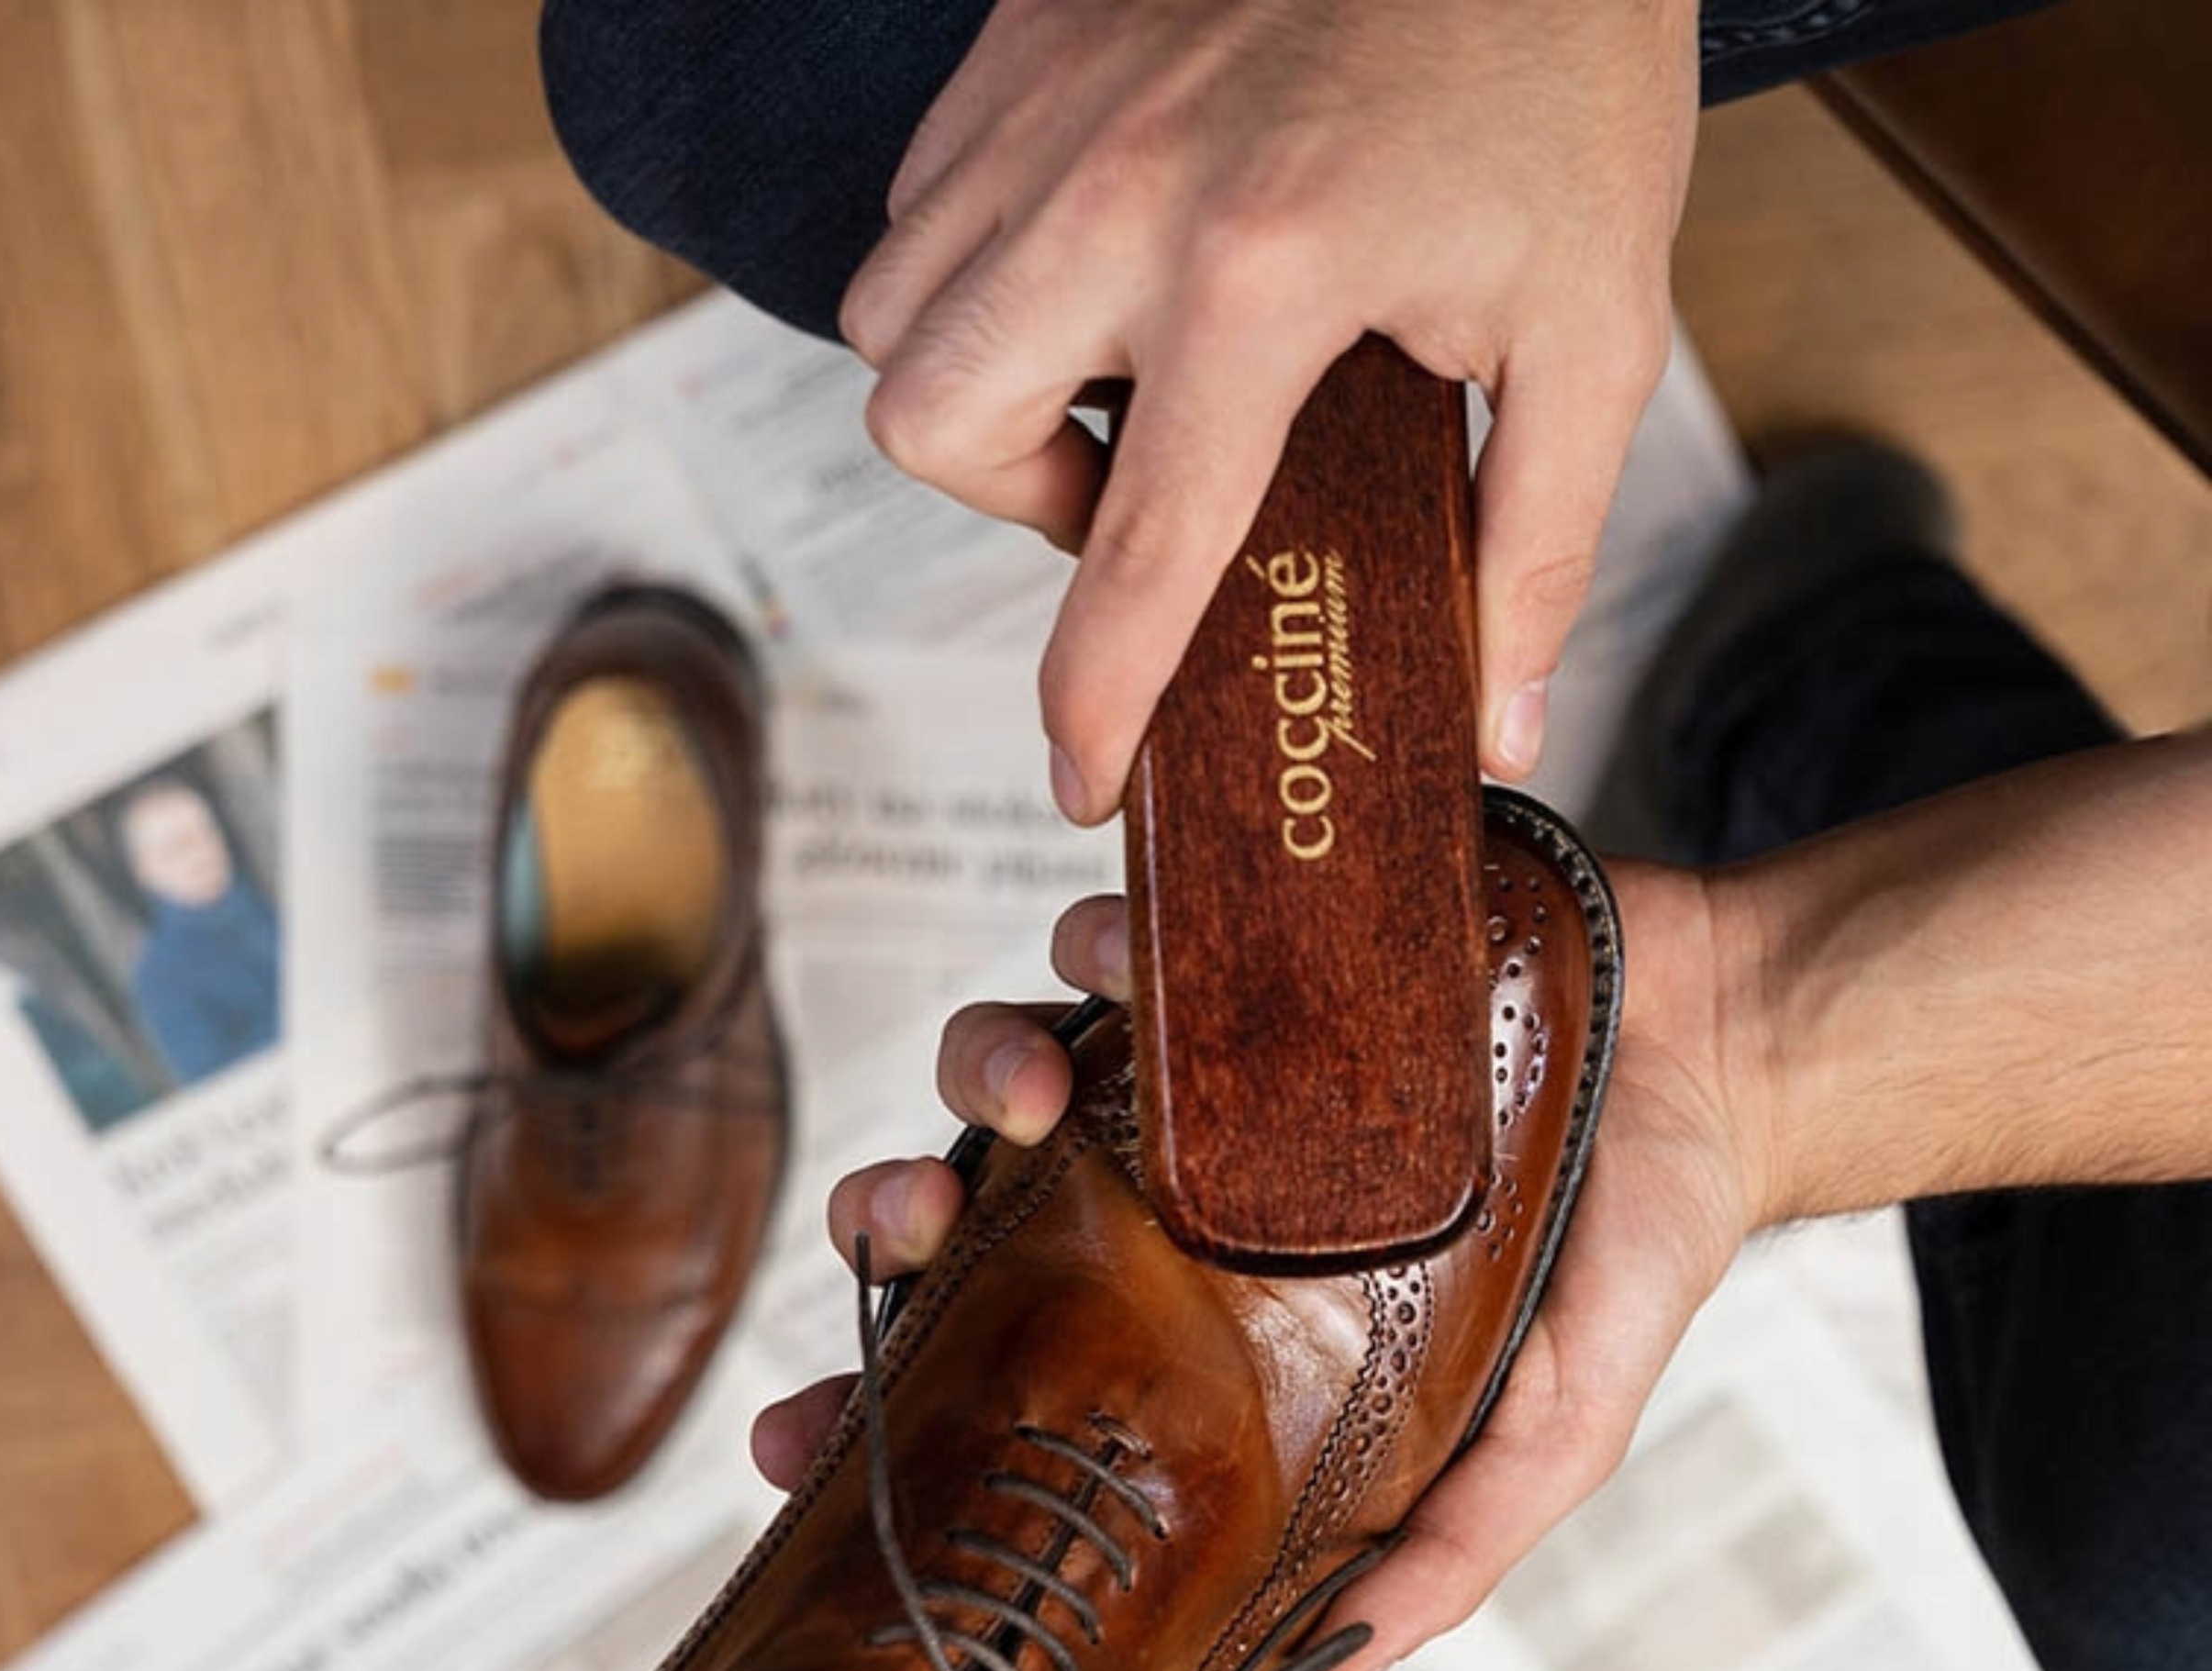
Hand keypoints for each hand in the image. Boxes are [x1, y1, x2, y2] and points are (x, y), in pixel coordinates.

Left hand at [752, 862, 1768, 1670]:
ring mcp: (1199, 1080)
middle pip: (966, 1215)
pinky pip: (1128, 938)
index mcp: (1208, 1330)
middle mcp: (1172, 1207)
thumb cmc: (1619, 1252)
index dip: (878, 1411)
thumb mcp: (1548, 1434)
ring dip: (976, 1071)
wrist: (1715, 1056)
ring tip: (1026, 1086)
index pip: (1006, 1383)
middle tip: (910, 1227)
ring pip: (1014, 1068)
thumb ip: (1443, 1548)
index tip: (790, 1441)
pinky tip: (1105, 954)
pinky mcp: (1254, 958)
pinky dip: (1093, 938)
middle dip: (897, 1218)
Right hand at [839, 0, 1699, 813]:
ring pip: (894, 309)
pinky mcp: (1028, 30)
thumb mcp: (1594, 316)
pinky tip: (1098, 257)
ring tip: (1114, 366)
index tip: (1081, 777)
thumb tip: (1503, 713)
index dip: (1095, 698)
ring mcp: (1052, 99)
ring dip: (978, 380)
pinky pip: (923, 196)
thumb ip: (1542, 536)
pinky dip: (977, 264)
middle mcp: (1116, 189)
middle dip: (1005, 496)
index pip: (1134, 552)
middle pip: (929, 422)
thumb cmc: (1562, 65)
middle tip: (1123, 480)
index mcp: (1261, 278)